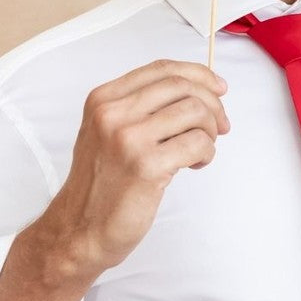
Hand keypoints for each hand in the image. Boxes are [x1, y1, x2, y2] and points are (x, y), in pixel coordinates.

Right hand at [52, 60, 229, 268]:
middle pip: (182, 86)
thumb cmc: (102, 183)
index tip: (219, 87)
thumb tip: (200, 90)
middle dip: (212, 103)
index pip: (162, 69)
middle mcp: (113, 114)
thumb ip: (143, 107)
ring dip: (210, 130)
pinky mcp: (147, 166)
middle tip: (221, 125)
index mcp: (104, 99)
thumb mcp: (108, 132)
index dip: (198, 74)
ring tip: (201, 149)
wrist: (80, 230)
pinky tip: (195, 164)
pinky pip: (198, 143)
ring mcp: (128, 139)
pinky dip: (207, 153)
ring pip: (195, 112)